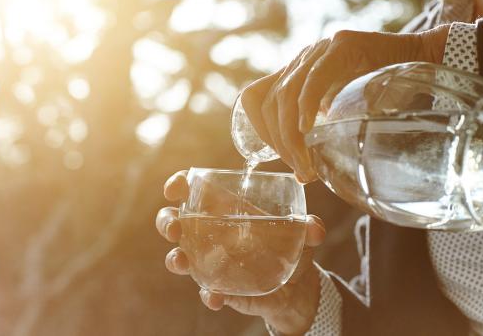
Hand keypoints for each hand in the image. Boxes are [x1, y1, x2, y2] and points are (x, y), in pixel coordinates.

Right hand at [157, 171, 326, 334]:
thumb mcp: (301, 234)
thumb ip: (309, 228)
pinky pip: (207, 290)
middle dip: (167, 221)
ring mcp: (211, 261)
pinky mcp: (220, 286)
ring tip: (182, 261)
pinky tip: (215, 296)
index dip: (179, 185)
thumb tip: (315, 229)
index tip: (174, 187)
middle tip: (175, 227)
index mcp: (225, 209)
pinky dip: (208, 294)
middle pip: (175, 221)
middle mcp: (211, 233)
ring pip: (180, 256)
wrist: (296, 286)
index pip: (194, 191)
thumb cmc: (291, 247)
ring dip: (175, 258)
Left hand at [240, 24, 449, 181]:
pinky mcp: (341, 46)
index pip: (256, 98)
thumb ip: (319, 131)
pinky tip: (306, 130)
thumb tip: (303, 173)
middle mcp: (302, 60)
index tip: (279, 157)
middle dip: (279, 142)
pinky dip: (306, 107)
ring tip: (306, 162)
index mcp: (296, 74)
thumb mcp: (341, 114)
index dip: (260, 129)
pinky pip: (314, 79)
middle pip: (269, 101)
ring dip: (290, 135)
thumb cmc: (381, 94)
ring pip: (285, 94)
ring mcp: (319, 50)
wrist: (420, 59)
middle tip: (301, 169)